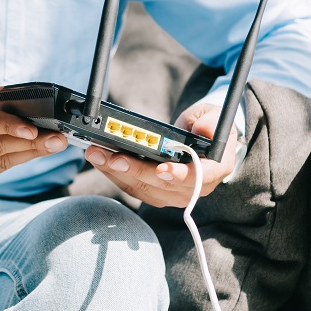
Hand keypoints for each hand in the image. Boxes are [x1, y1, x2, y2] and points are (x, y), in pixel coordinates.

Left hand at [83, 103, 238, 207]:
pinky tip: (100, 159)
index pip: (198, 178)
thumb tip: (201, 130)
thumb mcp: (214, 116)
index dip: (180, 176)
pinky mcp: (155, 193)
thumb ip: (210, 122)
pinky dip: (114, 174)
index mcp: (214, 170)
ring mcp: (173, 194)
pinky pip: (133, 187)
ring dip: (116, 173)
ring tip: (96, 154)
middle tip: (112, 157)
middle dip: (135, 171)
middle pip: (162, 185)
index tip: (162, 169)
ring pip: (142, 188)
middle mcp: (194, 188)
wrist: (202, 140)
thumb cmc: (208, 127)